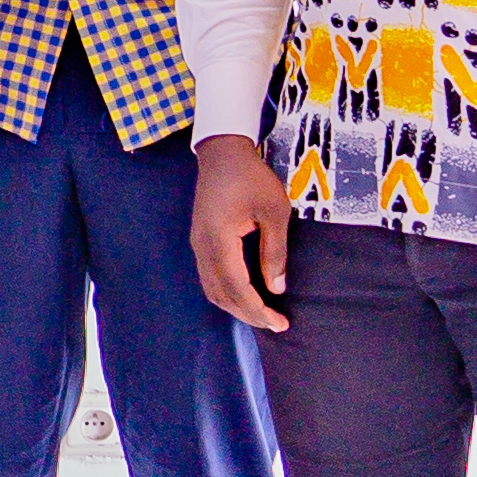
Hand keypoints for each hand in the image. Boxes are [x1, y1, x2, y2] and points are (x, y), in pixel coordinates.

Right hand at [189, 135, 294, 334]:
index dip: (257, 309)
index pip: (237, 287)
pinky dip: (227, 293)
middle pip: (221, 294)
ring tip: (262, 314)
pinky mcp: (200, 240)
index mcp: (219, 240)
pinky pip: (210, 277)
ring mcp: (197, 244)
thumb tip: (277, 288)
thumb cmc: (252, 178)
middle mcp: (202, 247)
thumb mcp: (274, 212)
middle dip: (248, 314)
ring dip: (236, 306)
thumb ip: (274, 252)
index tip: (279, 323)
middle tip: (275, 324)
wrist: (223, 152)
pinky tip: (246, 294)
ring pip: (212, 289)